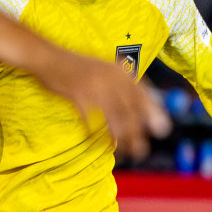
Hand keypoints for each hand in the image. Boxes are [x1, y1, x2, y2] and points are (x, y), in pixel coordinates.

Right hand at [37, 51, 170, 162]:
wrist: (49, 58)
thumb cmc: (77, 69)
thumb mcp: (104, 72)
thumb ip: (121, 86)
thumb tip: (141, 111)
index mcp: (119, 70)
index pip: (142, 93)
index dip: (153, 112)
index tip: (162, 130)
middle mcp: (110, 76)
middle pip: (130, 108)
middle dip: (138, 132)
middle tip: (142, 151)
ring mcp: (94, 85)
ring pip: (114, 116)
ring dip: (121, 137)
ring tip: (126, 153)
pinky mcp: (78, 95)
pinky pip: (92, 120)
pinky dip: (97, 134)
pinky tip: (102, 143)